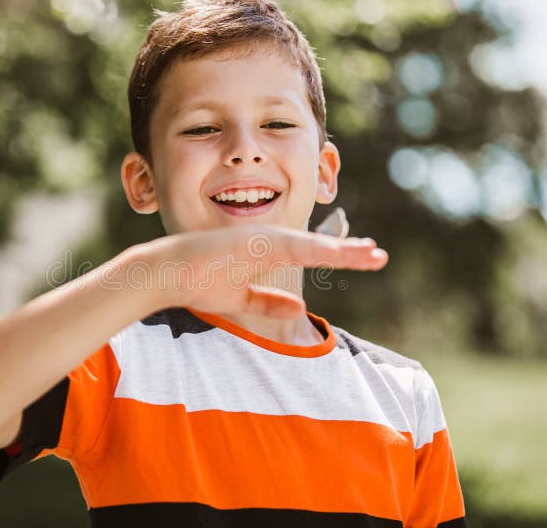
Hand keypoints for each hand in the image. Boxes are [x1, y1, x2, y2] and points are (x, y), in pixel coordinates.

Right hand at [144, 224, 387, 318]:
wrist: (165, 274)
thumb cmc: (197, 283)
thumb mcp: (240, 299)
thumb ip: (269, 302)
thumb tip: (300, 308)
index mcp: (267, 252)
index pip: (310, 253)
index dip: (339, 255)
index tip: (367, 258)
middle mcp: (268, 240)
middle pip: (317, 246)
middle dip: (349, 251)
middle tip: (380, 255)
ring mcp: (261, 238)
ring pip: (311, 244)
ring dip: (342, 250)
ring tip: (372, 255)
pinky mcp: (253, 241)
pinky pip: (292, 247)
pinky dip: (317, 249)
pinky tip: (339, 252)